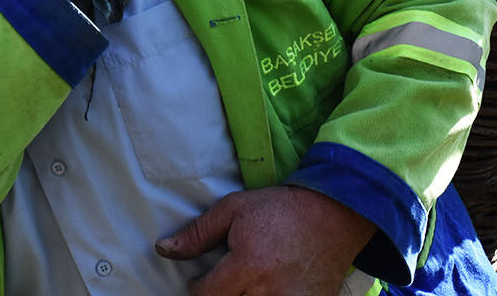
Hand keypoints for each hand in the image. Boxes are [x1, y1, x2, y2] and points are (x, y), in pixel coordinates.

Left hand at [154, 186, 376, 295]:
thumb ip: (198, 233)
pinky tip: (268, 287)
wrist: (332, 214)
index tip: (199, 281)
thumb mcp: (233, 210)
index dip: (197, 289)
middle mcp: (269, 290)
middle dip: (221, 294)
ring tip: (246, 283)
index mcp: (248, 266)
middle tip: (225, 281)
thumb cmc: (279, 209)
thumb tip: (163, 249)